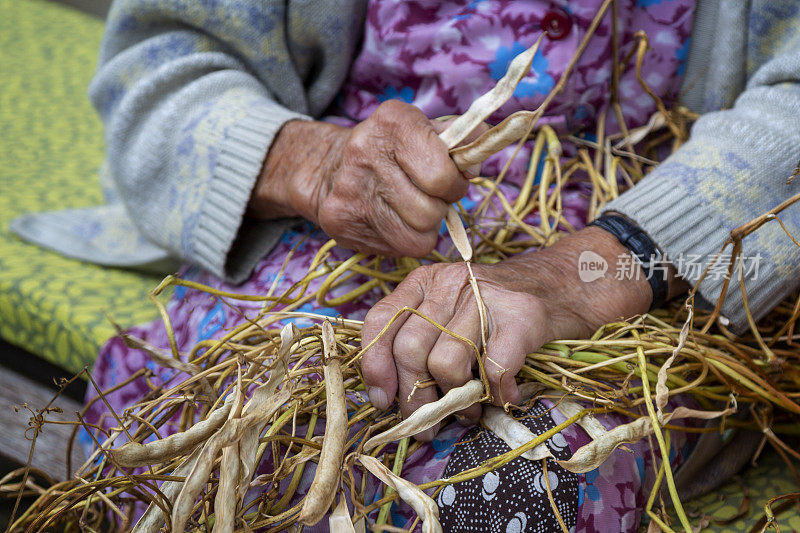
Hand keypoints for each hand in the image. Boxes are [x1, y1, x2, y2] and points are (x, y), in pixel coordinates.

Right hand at [249, 100, 476, 256]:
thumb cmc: (393, 150)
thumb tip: (474, 167)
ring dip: (424, 228)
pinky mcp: (339, 223)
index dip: (455, 185)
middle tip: (430, 198)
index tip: (450, 181)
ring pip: (416, 237)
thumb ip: (463, 140)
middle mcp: (365, 153)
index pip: (442, 175)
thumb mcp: (427, 130)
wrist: (329, 167)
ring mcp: (349, 191)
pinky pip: (396, 250)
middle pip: (430, 212)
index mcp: (394, 122)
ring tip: (412, 209)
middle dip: (439, 208)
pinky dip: (403, 240)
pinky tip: (393, 221)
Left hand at [361, 227, 684, 439]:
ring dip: (456, 402)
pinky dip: (497, 394)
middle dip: (415, 399)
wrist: (563, 284)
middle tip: (429, 424)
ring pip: (446, 364)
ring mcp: (486, 297)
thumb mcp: (450, 311)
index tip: (384, 402)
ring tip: (470, 411)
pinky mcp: (521, 316)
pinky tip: (505, 397)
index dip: (375, 367)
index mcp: (425, 281)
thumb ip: (419, 340)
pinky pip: (494, 370)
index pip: (381, 322)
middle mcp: (450, 282)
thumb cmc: (498, 310)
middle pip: (411, 351)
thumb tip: (392, 400)